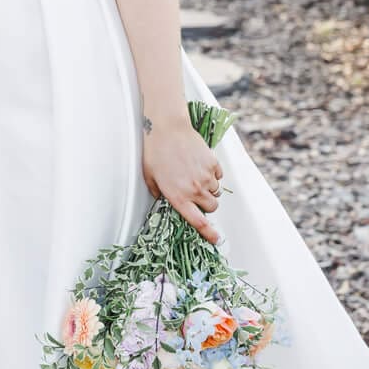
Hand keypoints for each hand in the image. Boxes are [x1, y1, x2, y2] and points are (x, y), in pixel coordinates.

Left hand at [142, 118, 223, 243]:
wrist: (167, 128)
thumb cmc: (155, 152)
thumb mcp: (150, 177)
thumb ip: (159, 192)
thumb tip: (165, 198)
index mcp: (179, 196)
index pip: (198, 221)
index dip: (209, 233)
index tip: (216, 240)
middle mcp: (195, 189)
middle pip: (212, 207)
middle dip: (207, 205)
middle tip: (197, 195)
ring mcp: (206, 176)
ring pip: (216, 191)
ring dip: (209, 188)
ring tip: (195, 175)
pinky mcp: (213, 162)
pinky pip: (218, 175)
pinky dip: (212, 173)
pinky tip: (200, 164)